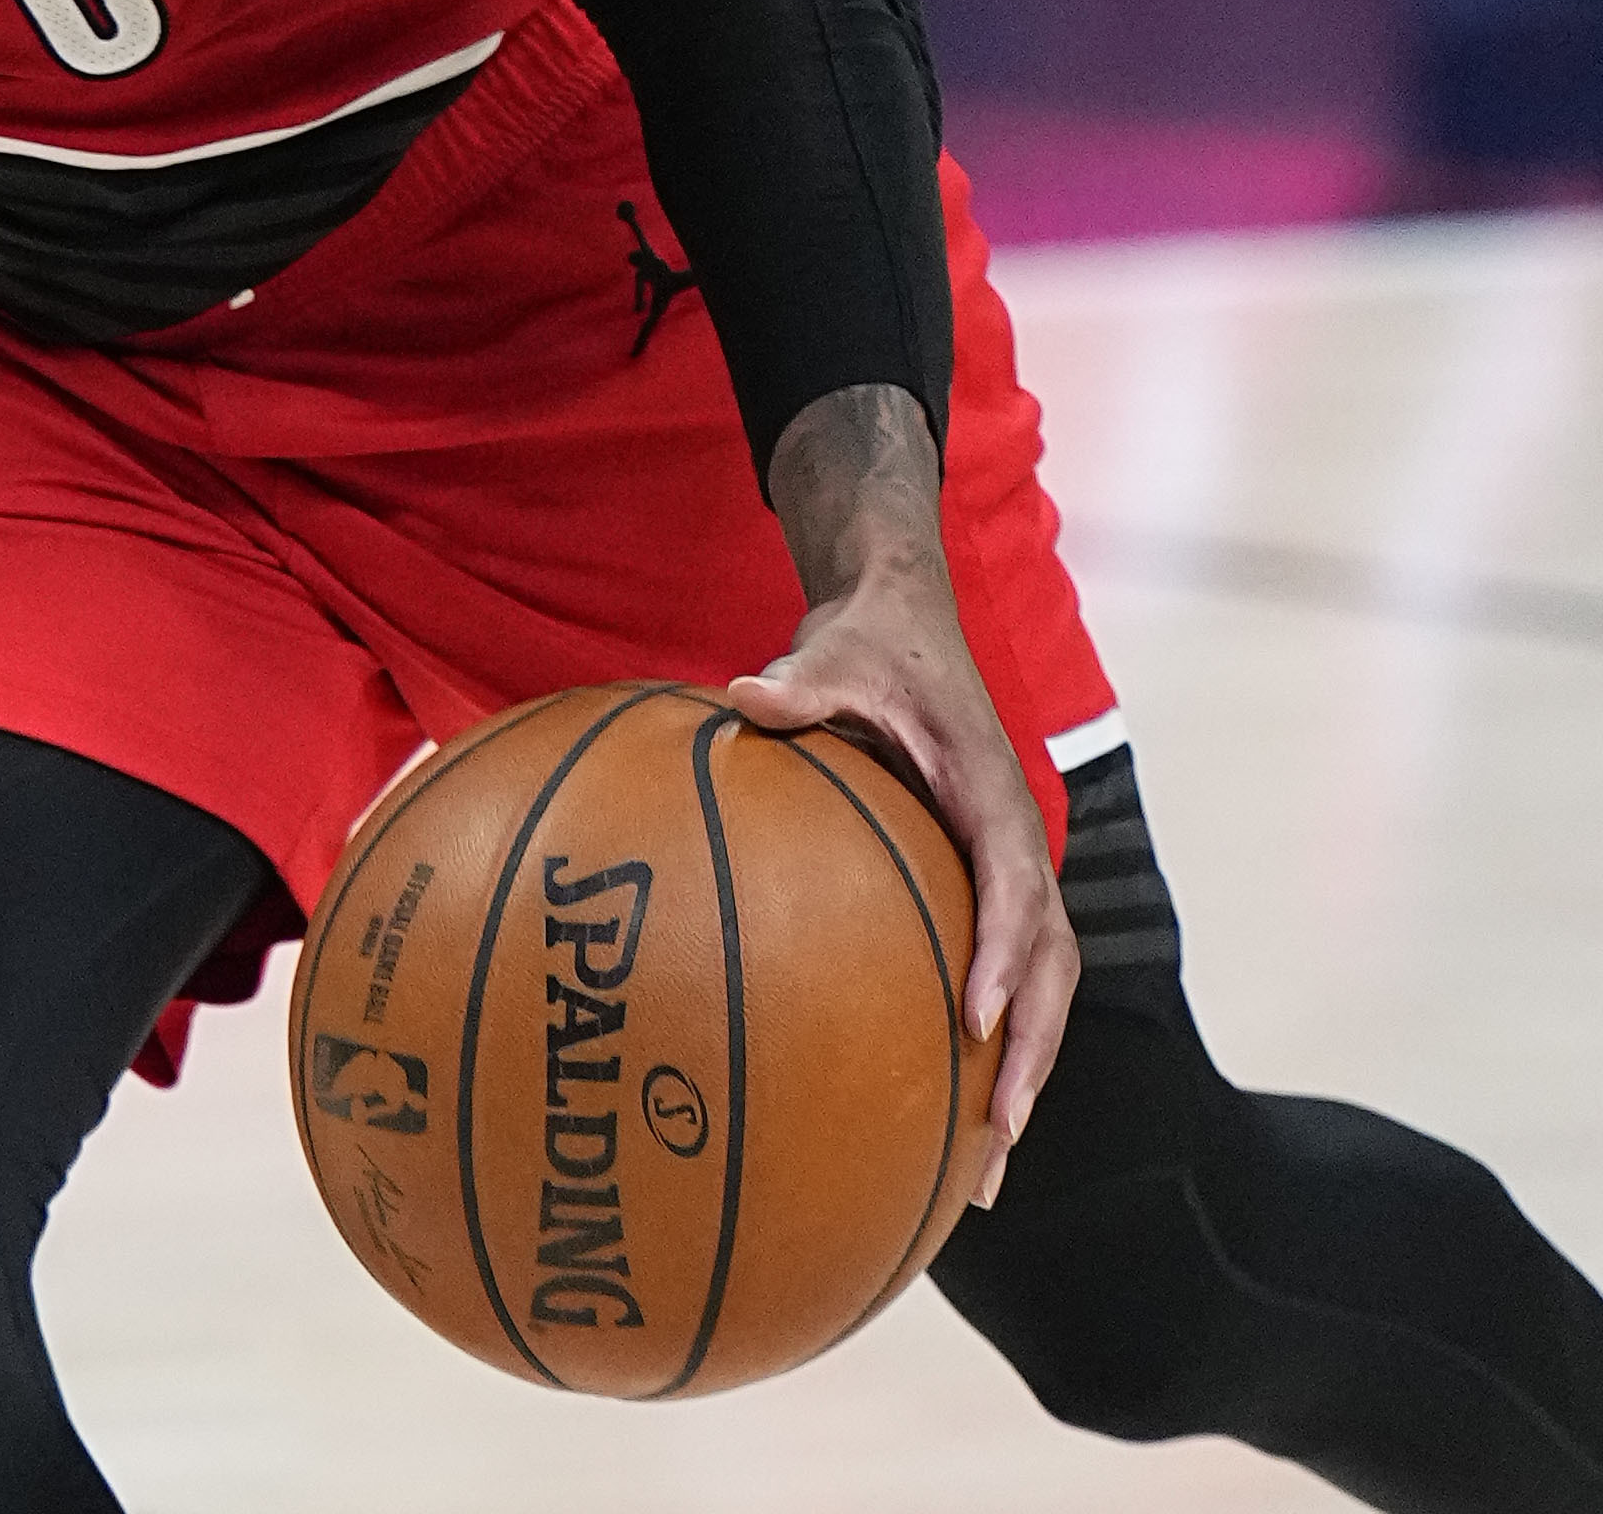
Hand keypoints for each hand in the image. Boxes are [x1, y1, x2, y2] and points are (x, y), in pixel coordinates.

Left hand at [730, 387, 1072, 1207]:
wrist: (904, 622)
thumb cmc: (871, 644)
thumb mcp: (837, 652)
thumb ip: (800, 683)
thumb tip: (744, 696)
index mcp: (992, 800)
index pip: (1015, 893)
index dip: (1006, 960)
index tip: (977, 1023)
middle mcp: (1014, 849)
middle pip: (1050, 974)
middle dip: (1033, 1059)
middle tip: (998, 1143)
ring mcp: (1003, 876)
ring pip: (1037, 995)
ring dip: (1019, 1078)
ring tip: (981, 1173)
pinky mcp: (977, 891)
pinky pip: (992, 978)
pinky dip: (981, 1049)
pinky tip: (930, 1118)